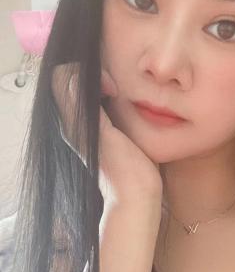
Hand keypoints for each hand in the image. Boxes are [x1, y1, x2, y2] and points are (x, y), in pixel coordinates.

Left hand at [51, 62, 162, 209]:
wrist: (135, 199)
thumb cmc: (124, 171)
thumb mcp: (106, 137)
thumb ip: (88, 109)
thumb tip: (73, 79)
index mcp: (72, 122)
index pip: (62, 77)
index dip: (85, 71)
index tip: (109, 86)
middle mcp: (74, 124)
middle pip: (72, 82)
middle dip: (94, 75)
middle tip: (116, 89)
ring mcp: (87, 129)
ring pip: (85, 92)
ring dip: (102, 85)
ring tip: (120, 95)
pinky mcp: (100, 135)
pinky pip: (96, 105)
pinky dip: (108, 98)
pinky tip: (122, 106)